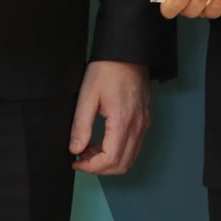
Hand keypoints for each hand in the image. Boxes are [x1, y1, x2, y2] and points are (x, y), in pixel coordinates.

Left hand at [69, 60, 149, 174]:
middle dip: (99, 168)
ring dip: (109, 161)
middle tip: (81, 157)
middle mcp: (137, 127)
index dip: (91, 167)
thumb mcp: (87, 95)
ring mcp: (144, 124)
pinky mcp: (145, 120)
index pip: (110, 160)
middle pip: (122, 165)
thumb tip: (75, 149)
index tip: (75, 161)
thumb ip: (81, 125)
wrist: (128, 52)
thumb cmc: (107, 69)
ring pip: (130, 158)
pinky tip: (103, 140)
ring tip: (90, 148)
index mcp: (122, 122)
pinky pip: (134, 146)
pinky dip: (118, 152)